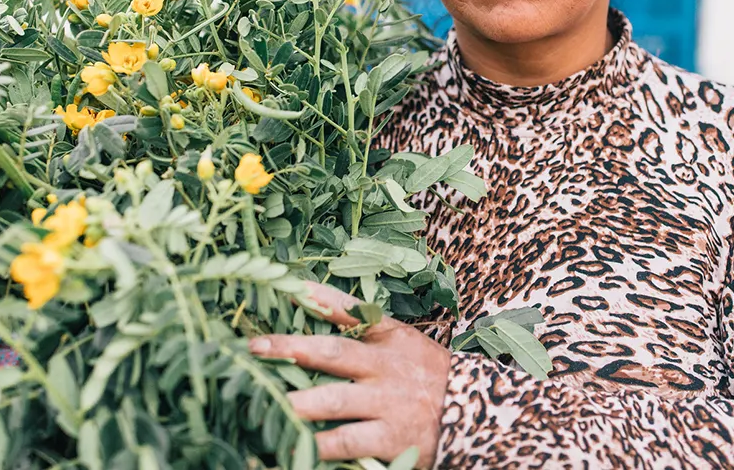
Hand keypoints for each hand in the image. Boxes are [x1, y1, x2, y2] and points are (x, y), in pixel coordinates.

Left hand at [249, 280, 450, 467]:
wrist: (480, 416)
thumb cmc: (430, 375)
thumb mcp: (404, 340)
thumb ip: (365, 323)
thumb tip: (311, 299)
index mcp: (390, 338)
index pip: (354, 311)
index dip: (322, 298)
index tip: (291, 287)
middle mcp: (385, 367)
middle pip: (332, 353)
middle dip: (291, 348)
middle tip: (254, 348)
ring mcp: (386, 404)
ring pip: (333, 401)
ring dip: (296, 403)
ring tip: (265, 402)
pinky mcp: (390, 440)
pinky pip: (345, 442)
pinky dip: (317, 445)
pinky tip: (293, 446)